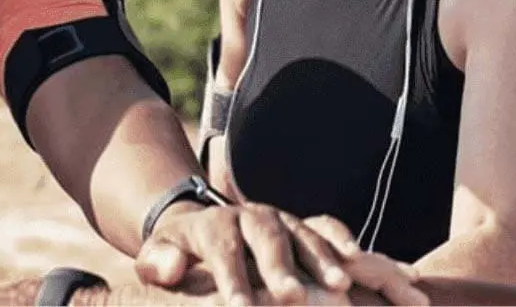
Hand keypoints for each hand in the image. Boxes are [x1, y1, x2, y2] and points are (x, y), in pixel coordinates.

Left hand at [135, 203, 426, 305]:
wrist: (198, 224)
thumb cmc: (178, 251)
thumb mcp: (160, 254)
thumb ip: (159, 261)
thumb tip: (170, 267)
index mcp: (213, 224)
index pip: (222, 249)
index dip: (232, 278)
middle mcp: (249, 216)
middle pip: (267, 237)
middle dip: (281, 267)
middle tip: (292, 298)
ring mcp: (278, 219)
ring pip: (300, 233)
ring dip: (320, 259)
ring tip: (339, 289)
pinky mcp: (299, 226)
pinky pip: (323, 226)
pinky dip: (339, 239)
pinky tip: (356, 258)